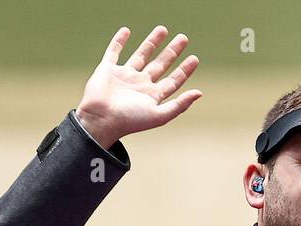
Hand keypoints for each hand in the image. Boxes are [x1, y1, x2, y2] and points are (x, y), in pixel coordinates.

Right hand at [75, 26, 202, 148]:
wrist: (101, 119)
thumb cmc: (130, 120)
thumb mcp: (160, 115)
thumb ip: (180, 105)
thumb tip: (199, 93)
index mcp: (152, 96)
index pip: (173, 80)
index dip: (184, 70)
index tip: (194, 58)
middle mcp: (140, 85)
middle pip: (160, 64)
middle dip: (172, 52)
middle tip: (183, 38)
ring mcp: (124, 76)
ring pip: (141, 54)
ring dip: (152, 42)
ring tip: (163, 29)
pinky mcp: (107, 69)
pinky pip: (114, 51)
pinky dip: (119, 41)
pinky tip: (126, 31)